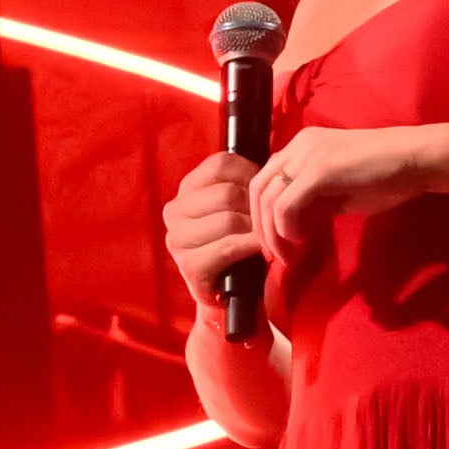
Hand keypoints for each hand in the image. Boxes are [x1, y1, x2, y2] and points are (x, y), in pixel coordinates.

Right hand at [161, 148, 258, 309]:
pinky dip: (250, 248)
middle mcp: (174, 211)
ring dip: (254, 230)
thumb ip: (247, 181)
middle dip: (254, 208)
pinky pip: (228, 246)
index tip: (261, 193)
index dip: (250, 174)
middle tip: (266, 222)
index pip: (221, 164)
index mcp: (186, 189)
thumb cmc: (242, 242)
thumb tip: (274, 156)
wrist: (235, 292)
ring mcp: (177, 239)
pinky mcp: (188, 265)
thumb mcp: (241, 204)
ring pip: (229, 219)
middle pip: (228, 193)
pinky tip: (259, 252)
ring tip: (263, 238)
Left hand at [246, 122, 445, 279]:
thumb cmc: (387, 176)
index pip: (265, 181)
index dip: (263, 215)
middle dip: (260, 228)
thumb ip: (312, 204)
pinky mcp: (319, 170)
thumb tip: (291, 227)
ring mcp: (307, 154)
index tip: (275, 243)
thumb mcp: (339, 193)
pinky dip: (287, 229)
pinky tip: (302, 240)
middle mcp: (298, 145)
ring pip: (268, 199)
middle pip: (258, 190)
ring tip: (289, 255)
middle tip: (274, 255)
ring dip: (273, 234)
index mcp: (301, 146)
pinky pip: (286, 205)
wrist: (420, 159)